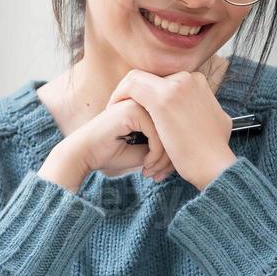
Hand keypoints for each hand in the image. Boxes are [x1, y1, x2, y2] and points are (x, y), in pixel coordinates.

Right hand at [38, 98, 170, 191]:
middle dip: (172, 156)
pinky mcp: (132, 110)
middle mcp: (147, 99)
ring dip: (164, 159)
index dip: (175, 150)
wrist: (85, 155)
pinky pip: (157, 133)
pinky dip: (156, 155)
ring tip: (154, 174)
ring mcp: (139, 102)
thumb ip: (165, 142)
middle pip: (175, 126)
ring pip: (169, 130)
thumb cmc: (114, 153)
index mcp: (151, 104)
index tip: (166, 171)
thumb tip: (191, 151)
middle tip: (162, 176)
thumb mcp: (147, 149)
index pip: (176, 124)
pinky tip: (146, 168)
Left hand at [107, 63, 236, 189]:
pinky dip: (119, 96)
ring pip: (137, 78)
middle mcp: (188, 78)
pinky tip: (113, 110)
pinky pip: (131, 87)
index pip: (162, 80)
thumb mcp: (214, 120)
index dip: (146, 93)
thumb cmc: (213, 151)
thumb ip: (200, 107)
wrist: (216, 166)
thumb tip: (193, 109)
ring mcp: (177, 86)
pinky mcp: (163, 98)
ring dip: (123, 93)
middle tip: (121, 108)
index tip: (137, 108)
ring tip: (114, 109)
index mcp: (197, 82)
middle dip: (133, 93)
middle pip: (149, 78)